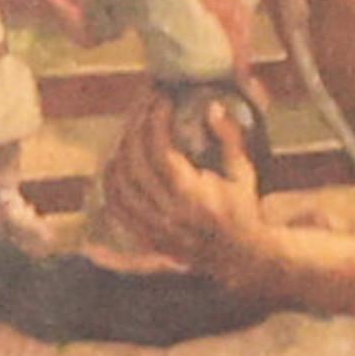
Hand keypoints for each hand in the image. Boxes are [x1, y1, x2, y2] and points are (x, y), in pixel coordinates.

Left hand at [104, 98, 266, 282]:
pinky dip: (111, 178)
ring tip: (131, 125)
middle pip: (134, 163)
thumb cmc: (242, 208)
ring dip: (120, 149)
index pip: (160, 152)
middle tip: (143, 104)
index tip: (161, 99)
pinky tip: (117, 157)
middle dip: (136, 127)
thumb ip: (229, 138)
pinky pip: (114, 205)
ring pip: (118, 183)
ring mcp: (149, 227)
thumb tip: (211, 107)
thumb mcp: (243, 172)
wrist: (237, 255)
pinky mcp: (141, 236)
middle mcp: (166, 213)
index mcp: (192, 196)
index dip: (155, 122)